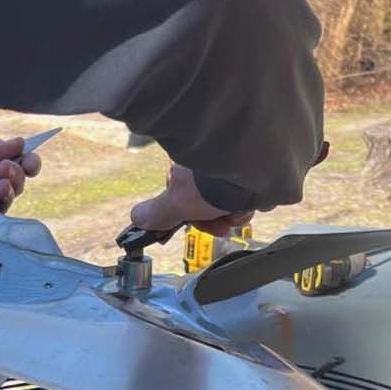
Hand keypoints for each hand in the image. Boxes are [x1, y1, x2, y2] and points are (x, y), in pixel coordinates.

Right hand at [130, 163, 253, 237]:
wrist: (254, 169)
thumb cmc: (212, 182)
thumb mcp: (177, 202)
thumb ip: (156, 213)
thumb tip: (136, 219)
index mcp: (184, 168)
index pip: (183, 201)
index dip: (190, 217)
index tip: (195, 223)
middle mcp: (206, 165)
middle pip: (206, 204)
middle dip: (214, 219)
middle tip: (220, 222)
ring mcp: (229, 168)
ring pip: (228, 202)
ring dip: (233, 213)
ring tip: (237, 207)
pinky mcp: (251, 172)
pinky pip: (247, 195)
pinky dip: (248, 203)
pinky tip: (249, 200)